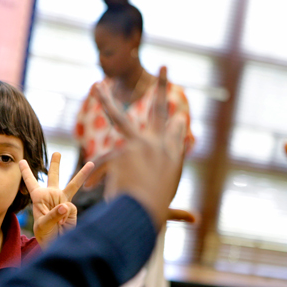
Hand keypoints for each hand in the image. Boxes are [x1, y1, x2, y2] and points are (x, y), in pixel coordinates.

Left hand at [20, 152, 93, 246]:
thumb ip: (54, 215)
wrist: (57, 244)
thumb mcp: (44, 226)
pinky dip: (67, 217)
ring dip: (81, 175)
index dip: (26, 172)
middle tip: (57, 152)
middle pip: (54, 177)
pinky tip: (63, 224)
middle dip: (55, 165)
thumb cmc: (45, 235)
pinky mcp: (72, 209)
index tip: (21, 161)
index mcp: (39, 197)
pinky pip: (71, 208)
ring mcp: (63, 201)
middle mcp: (52, 196)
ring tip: (91, 163)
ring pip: (72, 185)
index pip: (31, 182)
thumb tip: (66, 205)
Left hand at [92, 66, 187, 229]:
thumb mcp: (170, 209)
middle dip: (161, 87)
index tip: (177, 118)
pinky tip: (91, 185)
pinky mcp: (122, 150)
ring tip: (96, 85)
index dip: (176, 124)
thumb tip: (195, 219)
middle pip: (160, 110)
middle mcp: (159, 145)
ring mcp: (140, 145)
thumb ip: (179, 212)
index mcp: (173, 157)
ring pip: (119, 117)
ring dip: (106, 100)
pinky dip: (96, 177)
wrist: (143, 216)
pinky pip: (102, 164)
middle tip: (163, 67)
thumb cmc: (156, 217)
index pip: (177, 132)